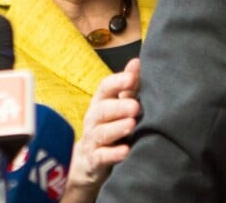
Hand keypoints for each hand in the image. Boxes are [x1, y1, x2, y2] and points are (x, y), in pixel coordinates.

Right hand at [62, 58, 140, 202]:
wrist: (88, 162)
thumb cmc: (109, 125)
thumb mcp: (117, 105)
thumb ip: (129, 86)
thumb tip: (137, 62)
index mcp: (101, 101)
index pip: (105, 87)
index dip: (117, 81)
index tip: (131, 78)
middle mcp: (94, 118)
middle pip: (103, 110)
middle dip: (119, 107)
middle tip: (135, 106)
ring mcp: (92, 139)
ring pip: (102, 132)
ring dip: (116, 128)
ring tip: (131, 125)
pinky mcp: (94, 160)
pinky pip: (101, 157)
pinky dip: (113, 154)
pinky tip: (126, 151)